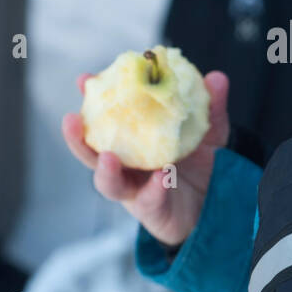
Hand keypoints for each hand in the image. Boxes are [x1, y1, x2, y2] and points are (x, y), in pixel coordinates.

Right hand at [62, 70, 230, 247]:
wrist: (220, 203)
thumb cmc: (203, 164)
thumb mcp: (209, 132)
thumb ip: (210, 108)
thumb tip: (216, 78)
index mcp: (132, 142)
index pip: (106, 120)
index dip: (92, 100)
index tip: (84, 80)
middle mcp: (126, 167)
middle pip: (91, 154)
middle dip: (77, 138)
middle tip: (71, 119)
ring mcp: (135, 192)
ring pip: (109, 184)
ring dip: (106, 170)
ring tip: (109, 158)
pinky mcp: (153, 213)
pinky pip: (149, 202)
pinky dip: (154, 189)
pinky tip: (162, 177)